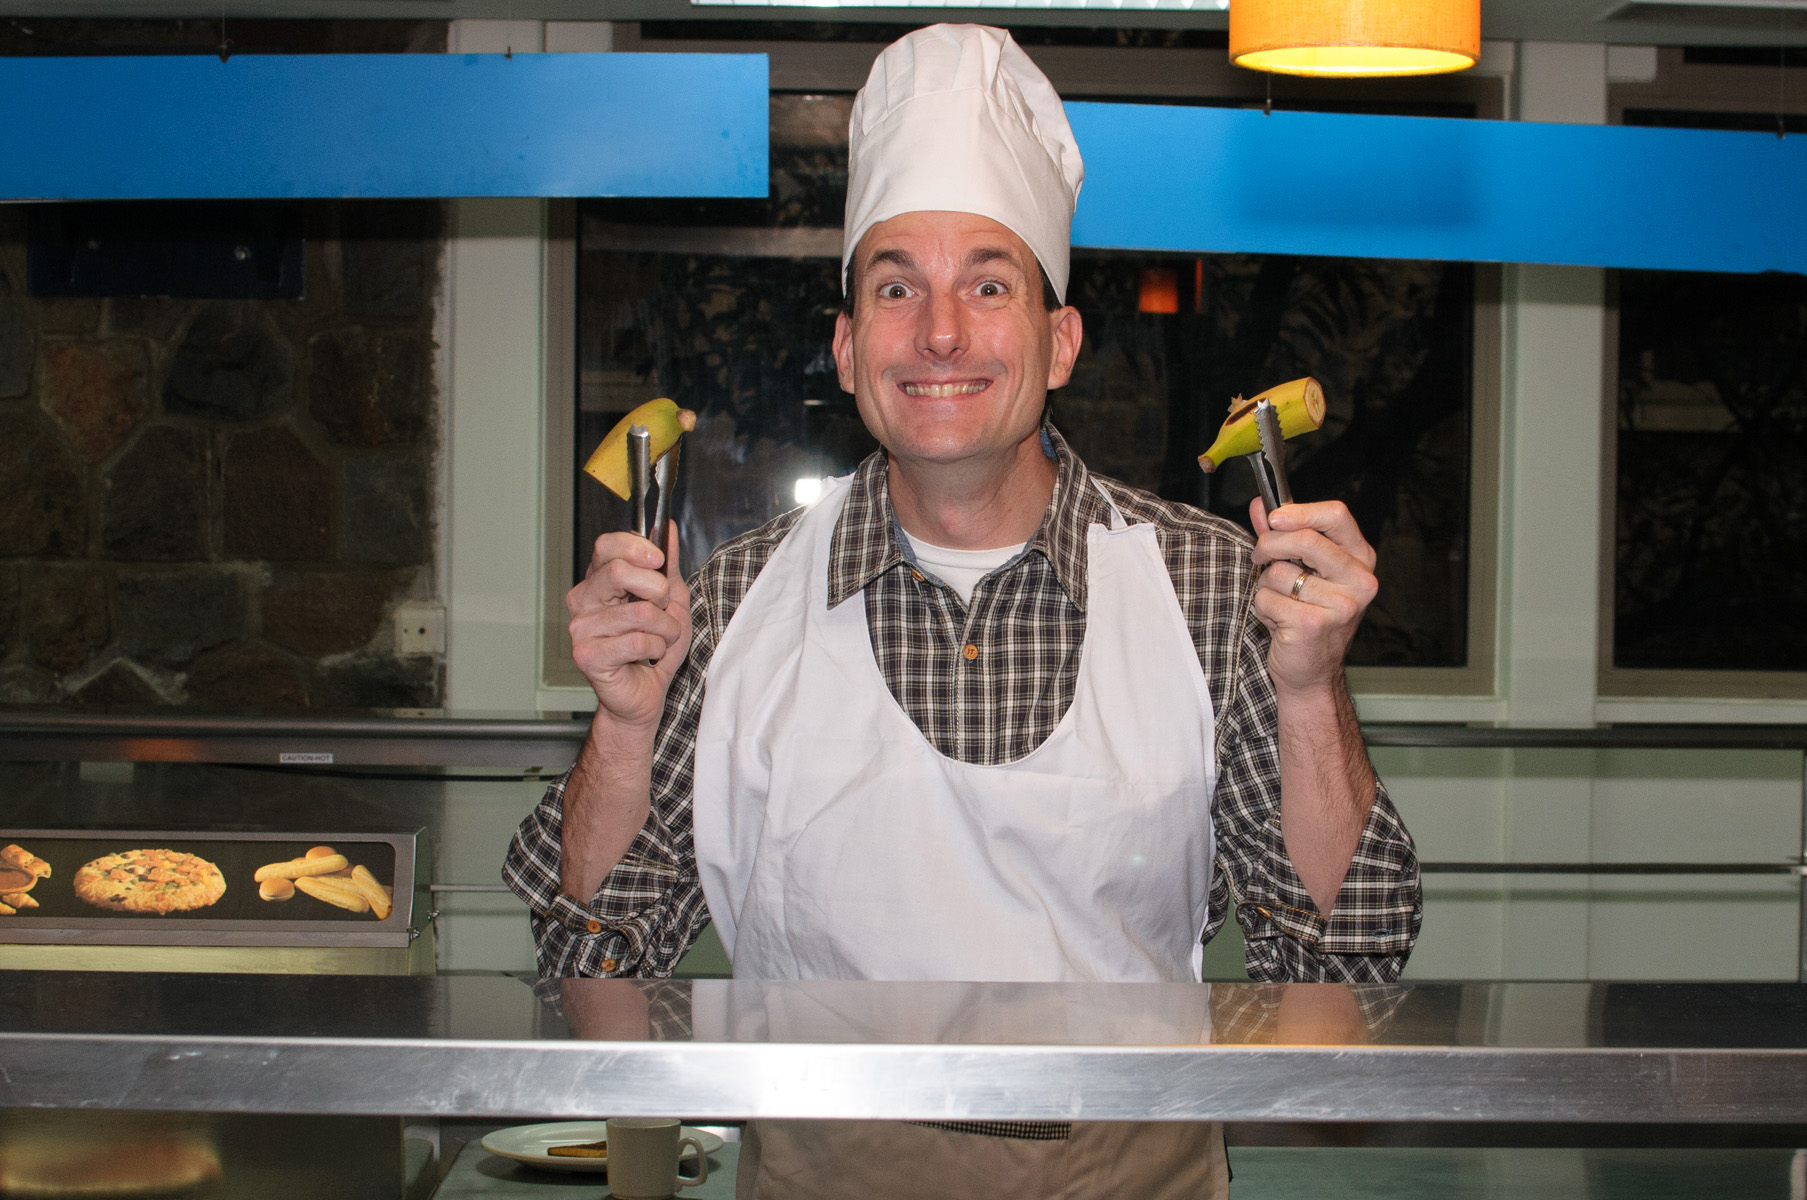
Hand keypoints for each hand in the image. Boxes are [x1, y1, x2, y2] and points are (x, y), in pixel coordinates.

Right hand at [566, 523, 689, 729]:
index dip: (637, 547)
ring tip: (658, 640)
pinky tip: (647, 657)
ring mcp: (581, 628)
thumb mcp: (669, 600)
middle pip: (620, 572)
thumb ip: (667, 565)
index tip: (658, 560)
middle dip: (659, 592)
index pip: (607, 546)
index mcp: (598, 581)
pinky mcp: (587, 655)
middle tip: (662, 610)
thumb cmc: (652, 648)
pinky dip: (657, 648)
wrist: (643, 694)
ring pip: (641, 612)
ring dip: (666, 628)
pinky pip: (639, 641)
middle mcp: (583, 601)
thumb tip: (667, 529)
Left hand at [1248, 499, 1377, 696]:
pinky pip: (1268, 598)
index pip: (1336, 515)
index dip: (1300, 511)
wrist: (1312, 673)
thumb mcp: (1304, 571)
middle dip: (1270, 545)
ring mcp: (1340, 604)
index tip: (1274, 518)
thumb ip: (1283, 536)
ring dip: (1267, 586)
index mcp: (1361, 560)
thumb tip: (1261, 505)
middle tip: (1260, 557)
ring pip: (1279, 572)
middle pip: (1304, 539)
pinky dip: (1263, 608)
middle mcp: (1359, 581)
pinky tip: (1280, 622)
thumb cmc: (1310, 617)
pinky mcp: (1313, 624)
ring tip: (1282, 603)